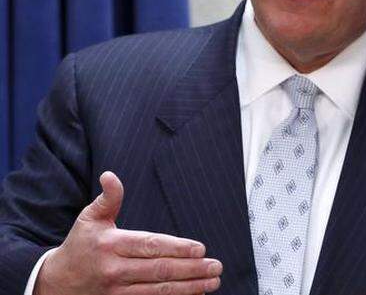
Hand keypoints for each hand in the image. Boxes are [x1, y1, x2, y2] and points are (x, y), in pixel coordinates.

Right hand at [34, 172, 222, 294]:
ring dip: (190, 287)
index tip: (201, 249)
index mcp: (111, 245)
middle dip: (192, 269)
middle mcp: (115, 269)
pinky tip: (195, 293)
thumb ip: (108, 199)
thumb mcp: (89, 219)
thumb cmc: (80, 246)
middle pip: (159, 270)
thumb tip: (110, 176)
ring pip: (159, 290)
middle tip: (216, 266)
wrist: (55, 283)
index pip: (150, 246)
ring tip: (213, 281)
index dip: (177, 248)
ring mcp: (117, 291)